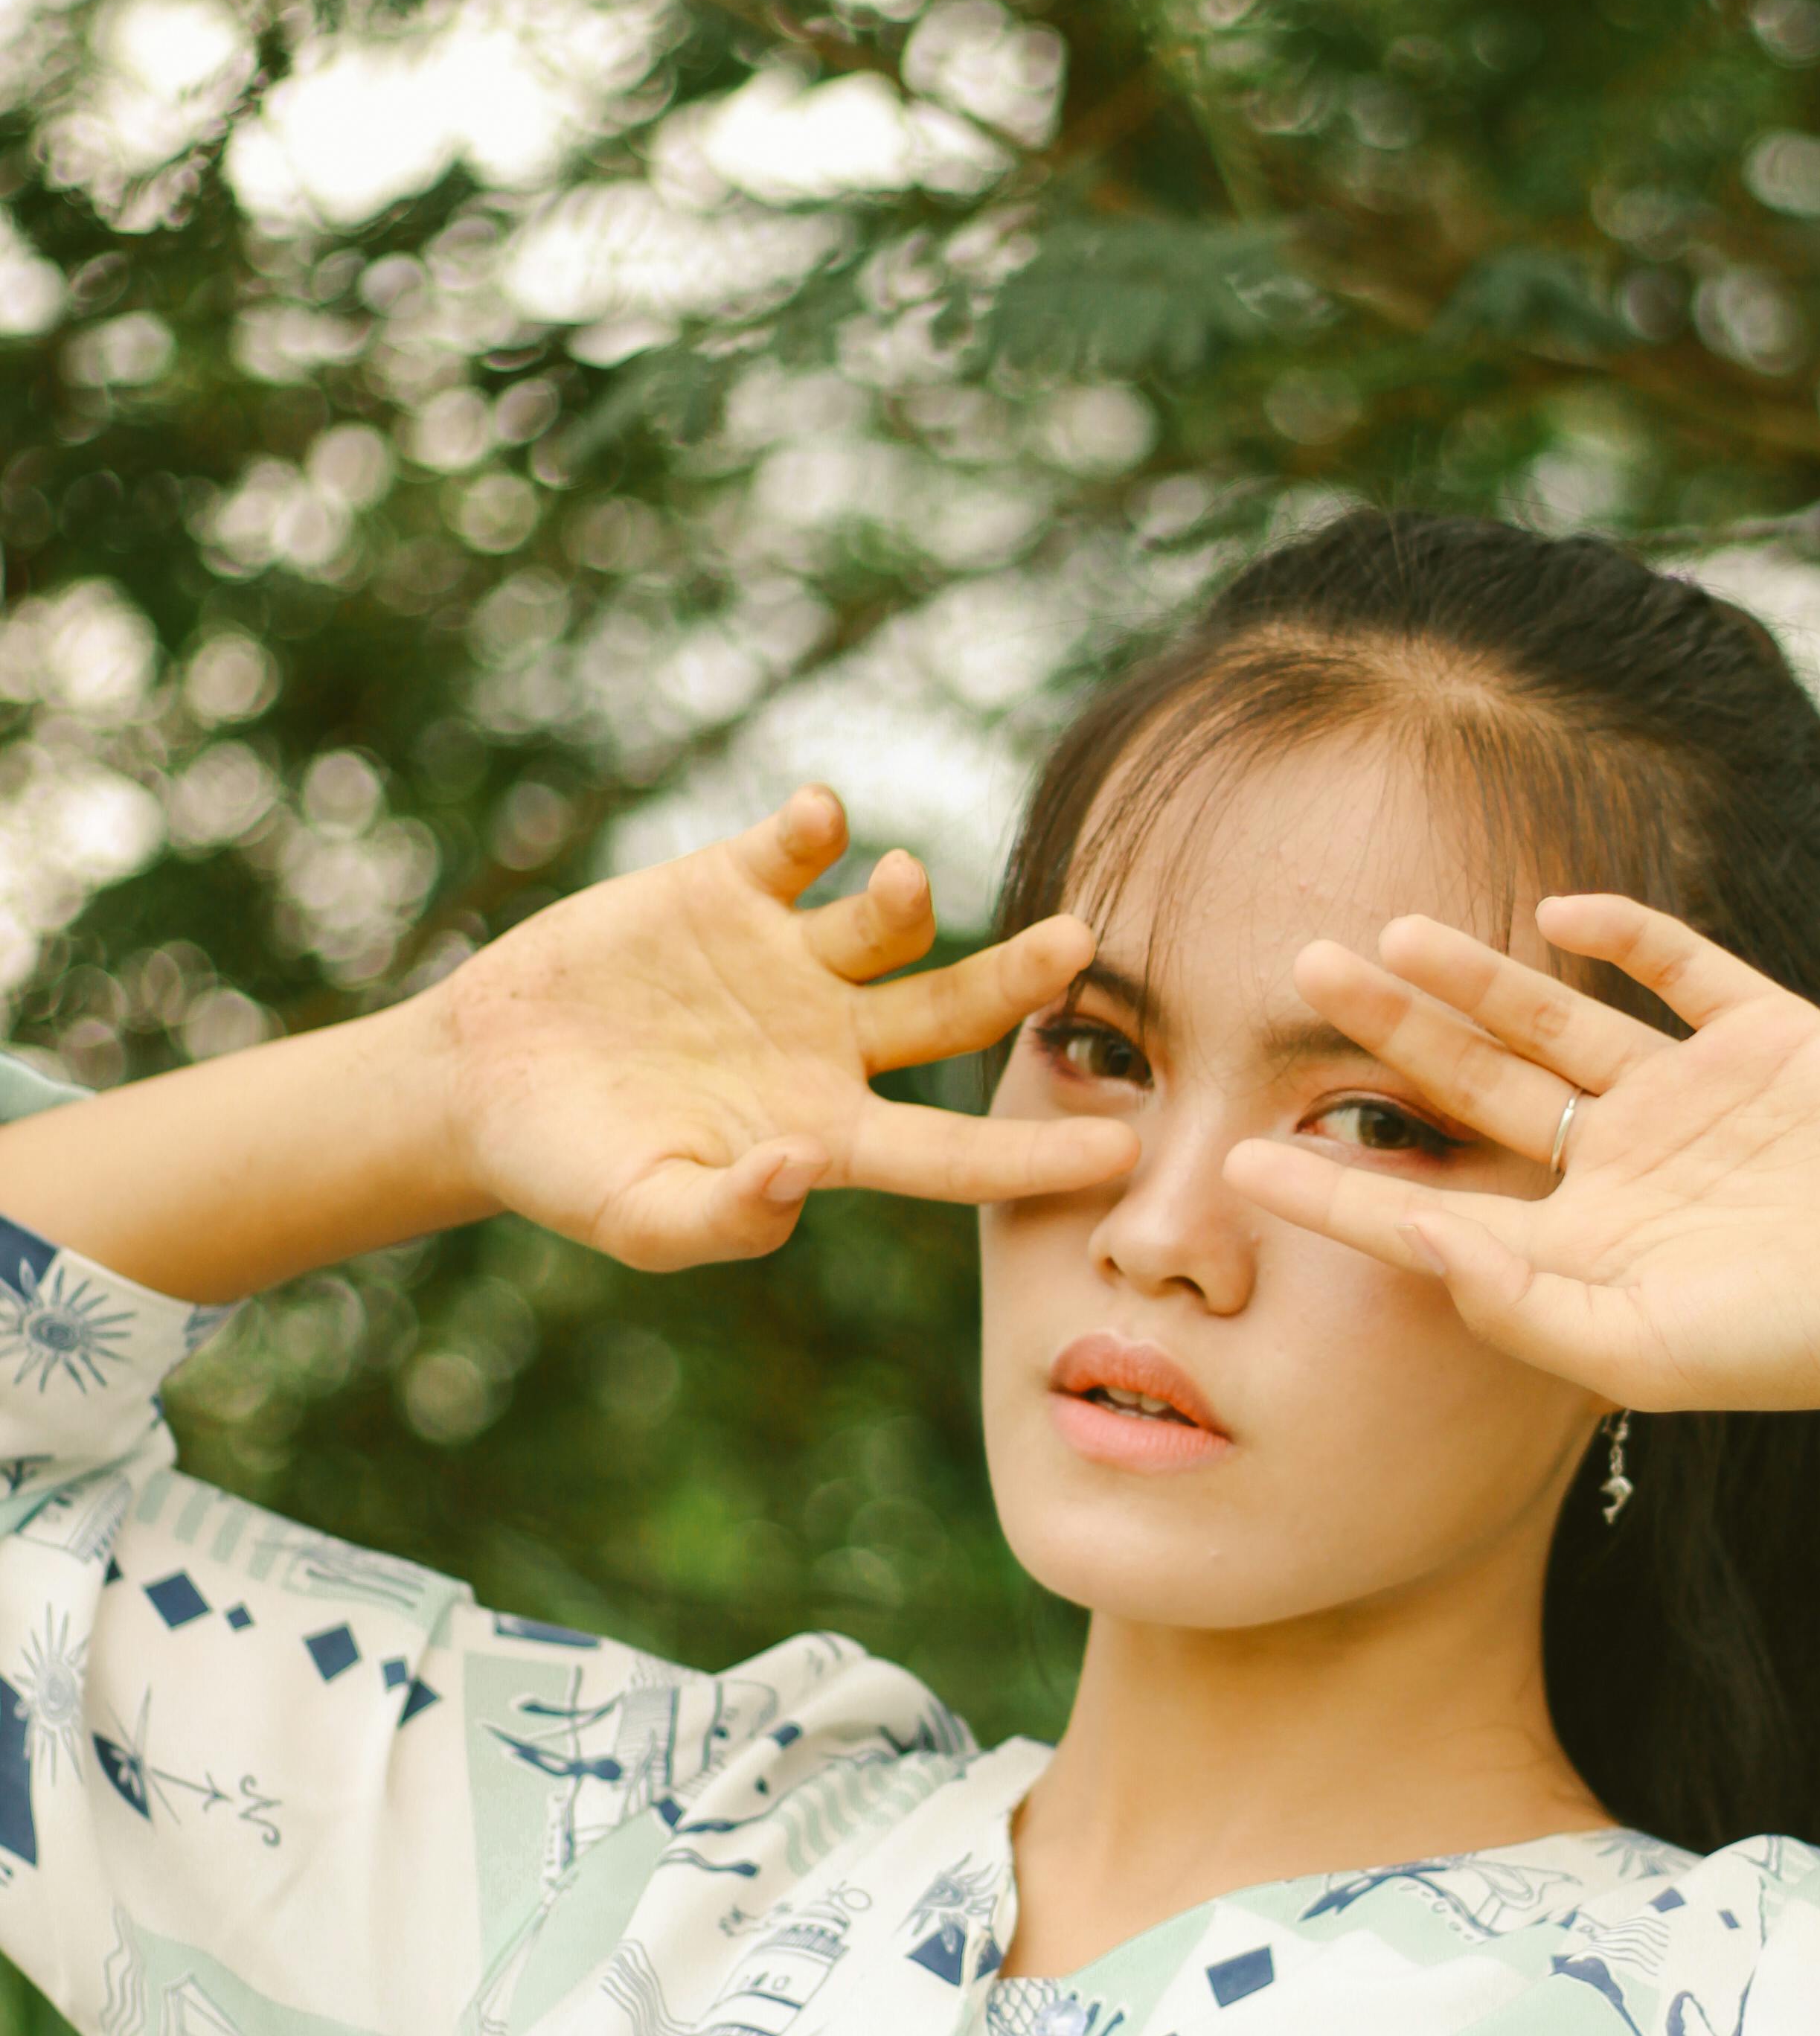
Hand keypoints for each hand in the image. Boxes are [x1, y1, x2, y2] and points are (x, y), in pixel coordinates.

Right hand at [427, 787, 1135, 1271]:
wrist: (482, 1081)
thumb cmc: (568, 1167)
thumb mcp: (640, 1217)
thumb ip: (726, 1215)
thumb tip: (807, 1168)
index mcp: (828, 1130)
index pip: (952, 1150)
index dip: (1033, 1154)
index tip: (1121, 1153)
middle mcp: (830, 1040)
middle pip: (953, 1011)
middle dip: (1018, 981)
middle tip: (1080, 945)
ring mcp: (785, 959)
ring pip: (887, 923)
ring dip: (909, 899)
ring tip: (905, 883)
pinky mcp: (725, 888)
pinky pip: (794, 848)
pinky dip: (814, 827)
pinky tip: (818, 819)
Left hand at [1221, 892, 1819, 1427]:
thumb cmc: (1787, 1343)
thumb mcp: (1627, 1347)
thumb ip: (1509, 1298)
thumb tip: (1401, 1236)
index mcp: (1578, 1247)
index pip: (1427, 1206)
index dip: (1332, 1184)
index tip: (1232, 1156)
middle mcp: (1620, 1166)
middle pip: (1474, 1088)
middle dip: (1386, 1034)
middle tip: (1295, 972)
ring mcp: (1691, 1097)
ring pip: (1555, 1019)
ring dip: (1474, 975)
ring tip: (1386, 933)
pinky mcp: (1763, 1037)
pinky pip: (1678, 969)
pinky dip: (1623, 930)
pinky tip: (1555, 906)